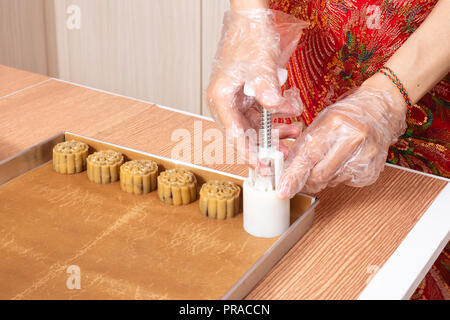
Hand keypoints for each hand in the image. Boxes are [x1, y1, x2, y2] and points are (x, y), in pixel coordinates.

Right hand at [206, 9, 307, 164]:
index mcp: (220, 98)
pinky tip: (291, 115)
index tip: (261, 166)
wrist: (251, 21)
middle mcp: (226, 102)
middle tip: (284, 154)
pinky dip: (277, 117)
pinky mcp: (248, 95)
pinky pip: (262, 114)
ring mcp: (237, 99)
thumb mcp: (259, 64)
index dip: (248, 152)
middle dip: (266, 144)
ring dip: (275, 130)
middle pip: (245, 133)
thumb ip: (266, 88)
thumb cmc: (248, 38)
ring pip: (256, 125)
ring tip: (294, 132)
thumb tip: (274, 108)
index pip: (234, 134)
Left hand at [277, 85, 407, 197]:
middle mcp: (353, 140)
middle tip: (302, 179)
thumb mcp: (321, 122)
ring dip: (324, 178)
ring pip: (332, 181)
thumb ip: (303, 146)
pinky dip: (339, 177)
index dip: (294, 176)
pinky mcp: (372, 170)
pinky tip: (344, 162)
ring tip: (330, 160)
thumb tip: (286, 170)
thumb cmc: (347, 116)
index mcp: (335, 125)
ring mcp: (365, 156)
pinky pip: (346, 183)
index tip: (283, 191)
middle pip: (320, 175)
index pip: (308, 157)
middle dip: (307, 181)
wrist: (380, 111)